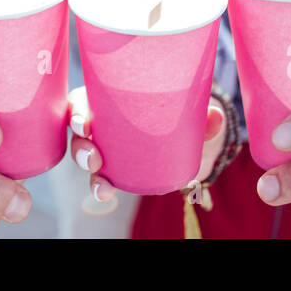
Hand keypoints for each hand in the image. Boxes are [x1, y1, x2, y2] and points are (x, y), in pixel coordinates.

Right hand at [67, 86, 225, 202]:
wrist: (194, 144)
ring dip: (88, 171)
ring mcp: (108, 145)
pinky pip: (100, 176)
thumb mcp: (194, 114)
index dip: (76, 110)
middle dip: (80, 146)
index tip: (84, 123)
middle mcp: (103, 120)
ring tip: (102, 185)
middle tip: (94, 158)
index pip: (82, 99)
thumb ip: (203, 118)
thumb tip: (214, 116)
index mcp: (111, 96)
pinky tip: (107, 193)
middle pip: (78, 131)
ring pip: (85, 155)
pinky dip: (100, 186)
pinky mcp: (116, 168)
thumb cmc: (184, 115)